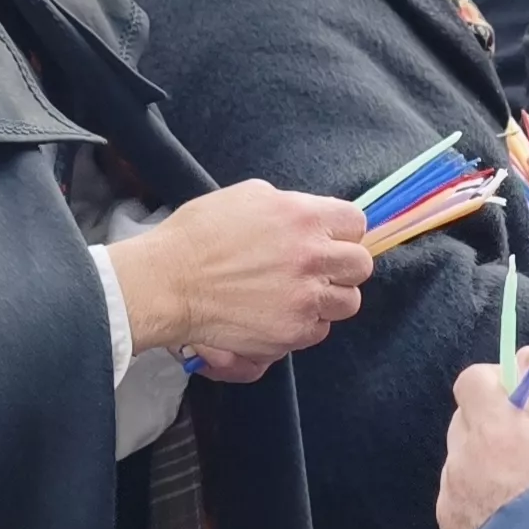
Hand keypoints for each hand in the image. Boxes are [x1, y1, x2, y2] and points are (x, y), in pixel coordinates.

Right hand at [109, 180, 370, 381]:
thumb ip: (290, 206)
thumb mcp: (248, 197)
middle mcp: (312, 256)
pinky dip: (305, 324)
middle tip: (318, 270)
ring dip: (328, 298)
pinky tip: (281, 314)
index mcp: (304, 217)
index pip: (356, 224)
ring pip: (347, 302)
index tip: (329, 240)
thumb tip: (310, 216)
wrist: (167, 282)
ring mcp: (305, 298)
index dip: (342, 232)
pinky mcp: (292, 331)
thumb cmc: (198, 235)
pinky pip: (319, 330)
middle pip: (360, 266)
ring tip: (301, 295)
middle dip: (342, 267)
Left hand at [440, 356, 528, 528]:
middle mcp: (463, 463)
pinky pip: (458, 499)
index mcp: (494, 432)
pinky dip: (479, 499)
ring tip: (526, 492)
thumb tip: (523, 361)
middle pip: (465, 422)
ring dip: (485, 464)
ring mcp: (452, 500)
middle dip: (492, 424)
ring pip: (461, 463)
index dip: (496, 383)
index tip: (522, 395)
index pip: (473, 382)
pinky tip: (512, 518)